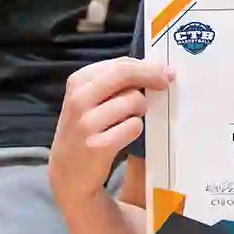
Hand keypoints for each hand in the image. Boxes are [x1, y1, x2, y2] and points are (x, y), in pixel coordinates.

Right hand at [50, 57, 173, 203]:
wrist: (67, 170)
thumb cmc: (86, 129)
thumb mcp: (90, 99)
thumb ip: (116, 81)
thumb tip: (158, 69)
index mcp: (78, 81)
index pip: (120, 63)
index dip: (147, 65)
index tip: (163, 70)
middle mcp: (79, 99)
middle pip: (124, 73)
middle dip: (151, 75)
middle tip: (165, 83)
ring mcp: (87, 123)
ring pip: (134, 100)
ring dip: (140, 109)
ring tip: (129, 118)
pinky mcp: (99, 145)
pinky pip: (134, 126)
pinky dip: (135, 129)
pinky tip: (124, 135)